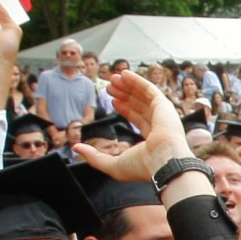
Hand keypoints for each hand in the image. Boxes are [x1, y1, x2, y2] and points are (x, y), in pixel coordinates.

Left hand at [76, 70, 192, 181]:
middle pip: (139, 104)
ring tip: (113, 79)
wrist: (163, 162)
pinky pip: (149, 88)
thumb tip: (76, 148)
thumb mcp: (112, 164)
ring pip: (143, 95)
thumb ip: (94, 157)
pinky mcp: (164, 105)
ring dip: (128, 85)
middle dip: (124, 94)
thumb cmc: (143, 166)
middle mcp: (159, 125)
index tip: (113, 100)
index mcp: (152, 139)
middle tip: (110, 87)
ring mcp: (163, 114)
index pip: (137, 118)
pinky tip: (125, 74)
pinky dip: (137, 80)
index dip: (124, 108)